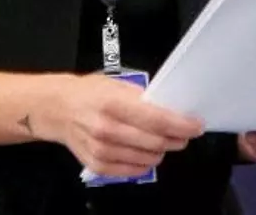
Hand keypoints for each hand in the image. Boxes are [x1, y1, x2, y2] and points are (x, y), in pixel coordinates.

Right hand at [37, 73, 204, 178]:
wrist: (58, 109)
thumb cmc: (89, 93)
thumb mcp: (117, 84)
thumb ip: (144, 97)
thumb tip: (171, 108)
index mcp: (114, 103)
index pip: (157, 119)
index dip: (181, 125)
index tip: (196, 125)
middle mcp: (107, 128)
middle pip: (155, 141)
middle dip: (177, 139)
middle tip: (184, 133)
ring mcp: (101, 149)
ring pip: (147, 158)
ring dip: (162, 151)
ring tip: (163, 141)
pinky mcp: (97, 164)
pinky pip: (131, 170)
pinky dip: (144, 164)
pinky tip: (147, 153)